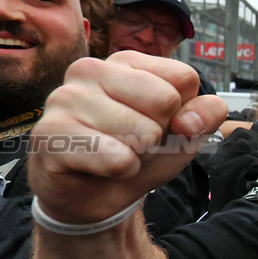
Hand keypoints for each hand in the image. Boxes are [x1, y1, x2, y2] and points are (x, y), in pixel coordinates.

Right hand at [28, 51, 227, 223]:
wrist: (96, 197)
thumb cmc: (138, 154)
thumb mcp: (186, 133)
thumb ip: (207, 115)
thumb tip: (190, 120)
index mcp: (126, 62)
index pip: (185, 78)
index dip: (183, 113)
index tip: (160, 125)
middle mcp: (92, 70)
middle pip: (166, 100)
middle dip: (160, 134)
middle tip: (134, 143)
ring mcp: (66, 98)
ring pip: (143, 132)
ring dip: (139, 155)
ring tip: (115, 153)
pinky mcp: (50, 132)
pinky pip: (116, 157)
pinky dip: (122, 171)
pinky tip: (102, 168)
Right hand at [208, 120, 257, 212]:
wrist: (232, 214)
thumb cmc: (244, 190)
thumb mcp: (251, 162)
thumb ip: (255, 142)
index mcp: (222, 152)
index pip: (240, 132)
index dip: (256, 139)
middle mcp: (216, 157)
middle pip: (243, 136)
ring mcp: (218, 165)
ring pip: (245, 147)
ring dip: (257, 159)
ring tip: (256, 171)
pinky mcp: (223, 174)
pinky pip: (246, 160)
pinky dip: (255, 168)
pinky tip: (252, 178)